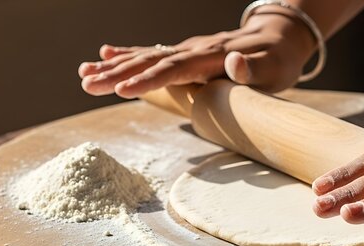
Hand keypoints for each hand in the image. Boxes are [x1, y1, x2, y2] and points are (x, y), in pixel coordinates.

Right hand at [78, 13, 314, 97]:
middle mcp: (195, 50)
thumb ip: (252, 68)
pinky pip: (154, 53)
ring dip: (115, 65)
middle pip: (152, 61)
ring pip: (147, 56)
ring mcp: (190, 49)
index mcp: (213, 57)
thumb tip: (233, 60)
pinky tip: (106, 53)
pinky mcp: (188, 53)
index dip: (149, 79)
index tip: (122, 89)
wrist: (280, 38)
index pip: (176, 69)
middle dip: (118, 74)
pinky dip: (129, 53)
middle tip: (86, 84)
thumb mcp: (273, 70)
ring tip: (84, 73)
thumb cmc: (278, 62)